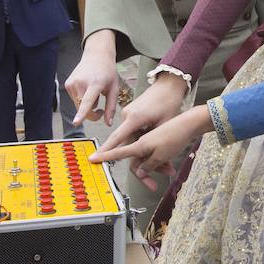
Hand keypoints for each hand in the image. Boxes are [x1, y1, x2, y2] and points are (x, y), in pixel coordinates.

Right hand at [65, 31, 121, 125]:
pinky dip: (81, 99)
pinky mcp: (67, 84)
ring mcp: (72, 83)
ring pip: (78, 106)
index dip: (82, 113)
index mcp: (95, 83)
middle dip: (92, 114)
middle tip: (101, 110)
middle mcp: (81, 83)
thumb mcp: (114, 88)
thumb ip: (111, 107)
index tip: (76, 122)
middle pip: (83, 109)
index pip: (87, 101)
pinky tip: (87, 89)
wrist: (97, 55)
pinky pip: (75, 100)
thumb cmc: (108, 72)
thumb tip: (108, 124)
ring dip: (87, 105)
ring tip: (94, 93)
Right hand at [90, 106, 210, 187]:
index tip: (93, 159)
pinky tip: (164, 151)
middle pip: (130, 147)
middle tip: (158, 179)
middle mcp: (128, 118)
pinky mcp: (134, 116)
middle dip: (144, 164)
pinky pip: (137, 135)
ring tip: (168, 165)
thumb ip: (154, 150)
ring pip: (135, 143)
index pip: (117, 139)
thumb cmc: (169, 103)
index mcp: (134, 119)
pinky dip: (148, 146)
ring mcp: (129, 116)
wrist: (170, 85)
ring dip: (149, 156)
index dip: (105, 151)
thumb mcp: (164, 127)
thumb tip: (143, 168)